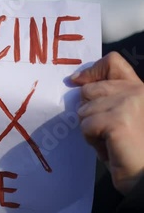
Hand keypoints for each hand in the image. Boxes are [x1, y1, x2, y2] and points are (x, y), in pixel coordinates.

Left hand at [71, 52, 143, 194]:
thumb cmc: (133, 150)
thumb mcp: (123, 117)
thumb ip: (108, 97)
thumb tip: (76, 82)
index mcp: (141, 88)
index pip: (113, 62)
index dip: (91, 71)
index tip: (75, 81)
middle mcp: (138, 90)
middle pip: (88, 90)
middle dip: (90, 113)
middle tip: (108, 131)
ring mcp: (129, 103)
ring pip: (84, 110)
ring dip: (92, 129)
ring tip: (111, 141)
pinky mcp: (118, 120)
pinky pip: (85, 126)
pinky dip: (92, 141)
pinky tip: (111, 148)